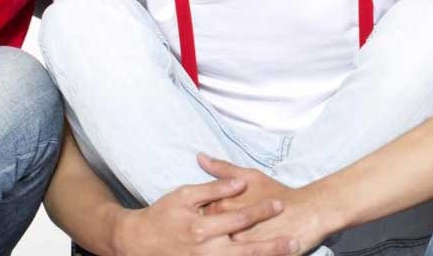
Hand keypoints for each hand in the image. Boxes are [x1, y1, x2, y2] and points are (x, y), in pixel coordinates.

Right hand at [112, 174, 296, 255]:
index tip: (280, 204)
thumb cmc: (162, 215)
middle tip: (294, 241)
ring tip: (287, 254)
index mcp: (203, 228)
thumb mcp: (184, 195)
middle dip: (272, 247)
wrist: (137, 243)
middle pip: (247, 249)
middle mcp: (207, 251)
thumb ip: (213, 188)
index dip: (262, 211)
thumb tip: (238, 183)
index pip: (240, 218)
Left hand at [199, 154, 330, 254]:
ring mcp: (238, 243)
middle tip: (218, 229)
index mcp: (223, 204)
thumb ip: (222, 168)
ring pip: (217, 248)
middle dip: (208, 231)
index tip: (210, 214)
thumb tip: (200, 157)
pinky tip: (233, 249)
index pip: (201, 211)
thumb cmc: (277, 192)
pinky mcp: (252, 254)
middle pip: (206, 232)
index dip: (204, 213)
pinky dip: (232, 252)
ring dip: (217, 245)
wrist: (305, 212)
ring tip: (229, 238)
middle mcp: (227, 225)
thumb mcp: (250, 176)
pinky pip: (236, 255)